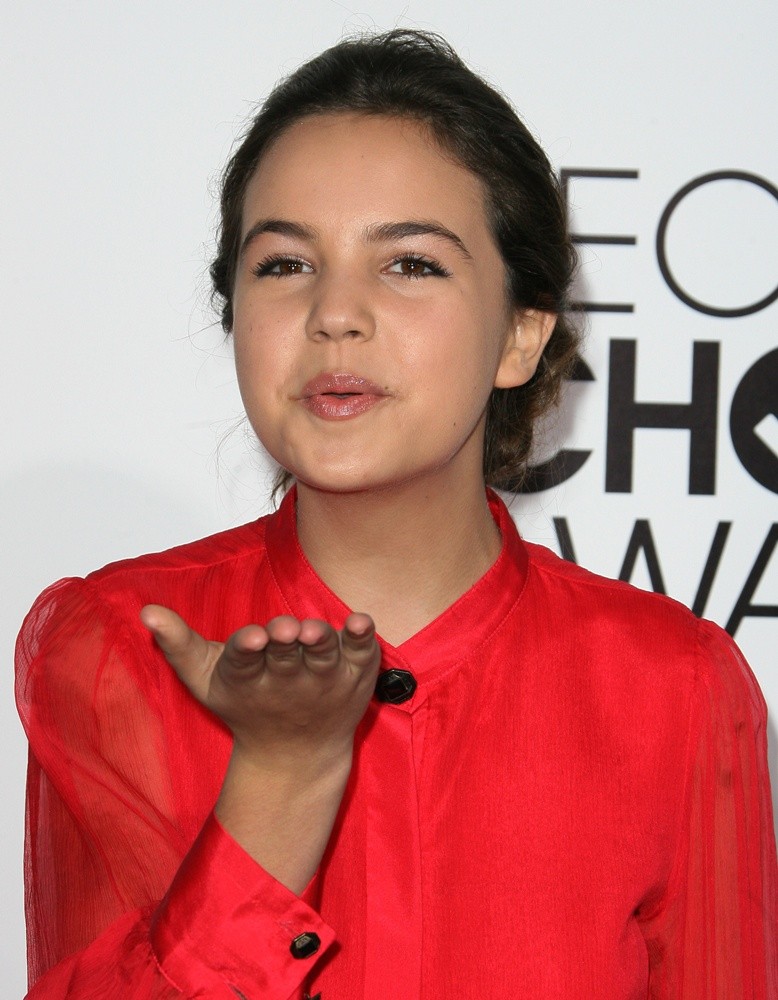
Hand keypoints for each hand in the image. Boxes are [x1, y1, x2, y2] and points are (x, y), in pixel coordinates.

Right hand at [140, 607, 380, 765]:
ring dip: (321, 642)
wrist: (298, 754)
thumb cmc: (246, 705)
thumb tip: (147, 611)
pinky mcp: (355, 674)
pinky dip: (363, 640)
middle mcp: (289, 681)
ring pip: (324, 657)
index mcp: (250, 679)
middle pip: (286, 658)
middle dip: (285, 644)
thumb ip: (178, 644)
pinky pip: (363, 654)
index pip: (246, 661)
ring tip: (314, 630)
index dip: (248, 648)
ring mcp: (325, 679)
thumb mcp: (206, 679)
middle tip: (284, 630)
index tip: (252, 638)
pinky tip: (362, 621)